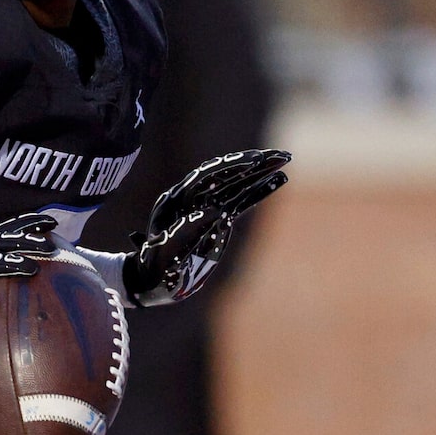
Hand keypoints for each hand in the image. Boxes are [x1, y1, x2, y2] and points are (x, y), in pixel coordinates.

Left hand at [122, 147, 289, 306]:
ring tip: (284, 159)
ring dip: (260, 171)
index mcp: (176, 200)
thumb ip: (184, 231)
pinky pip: (241, 201)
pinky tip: (278, 180)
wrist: (151, 279)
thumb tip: (213, 211)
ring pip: (236, 184)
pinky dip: (259, 191)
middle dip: (253, 162)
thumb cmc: (153, 268)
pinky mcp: (219, 219)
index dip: (230, 167)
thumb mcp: (163, 252)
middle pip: (225, 173)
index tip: (253, 161)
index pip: (206, 175)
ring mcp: (206, 206)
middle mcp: (192, 198)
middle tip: (279, 155)